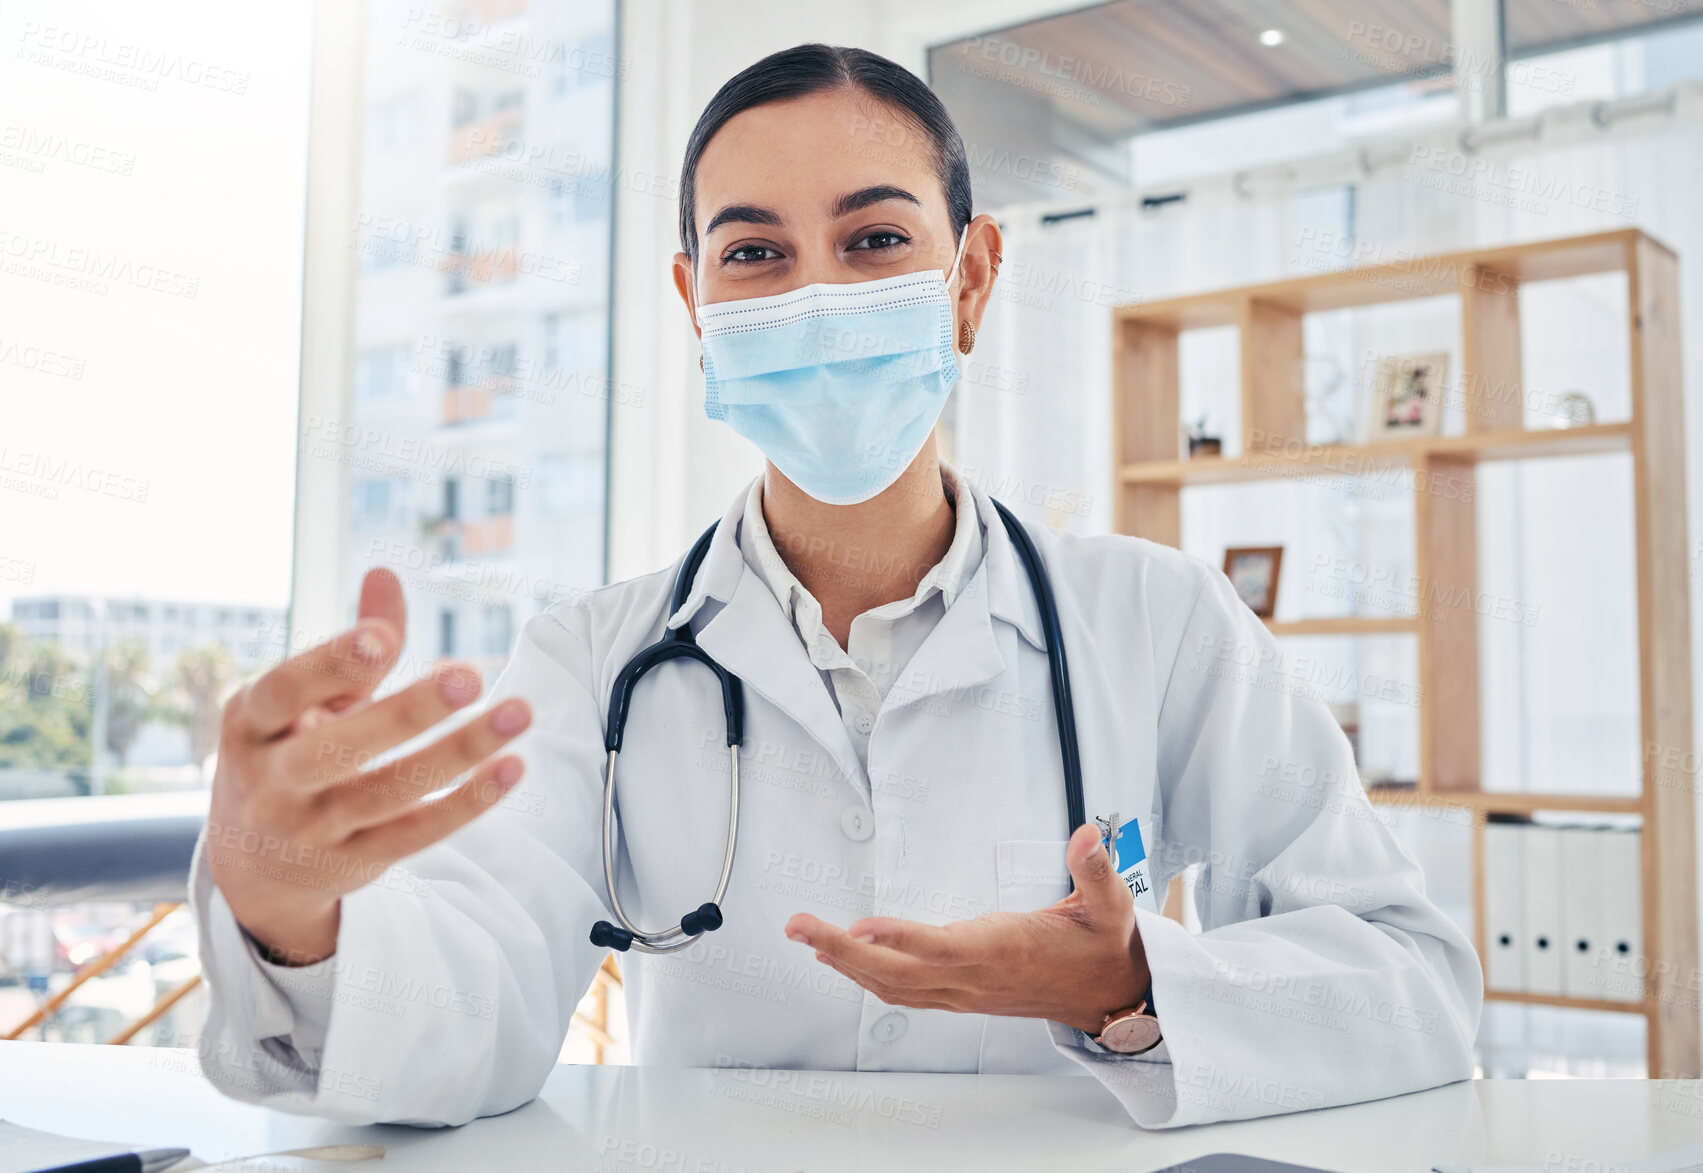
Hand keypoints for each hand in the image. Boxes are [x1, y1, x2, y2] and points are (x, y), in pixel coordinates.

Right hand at [206, 567, 531, 964]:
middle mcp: (274, 779)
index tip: (384, 637)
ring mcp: (313, 828)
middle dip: (405, 713)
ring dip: (459, 752)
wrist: (254, 862)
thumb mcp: (304, 699)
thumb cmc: (288, 750)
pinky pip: (416, 834)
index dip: (330, 665)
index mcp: (252, 723)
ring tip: (517, 712)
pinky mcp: (355, 862)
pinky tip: (511, 767)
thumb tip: (386, 573)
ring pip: (390, 793)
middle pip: (338, 749)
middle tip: (469, 677)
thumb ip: (355, 645)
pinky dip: (467, 803)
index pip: (284, 691)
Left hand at [786, 822, 1149, 1035]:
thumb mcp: (1110, 905)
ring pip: (893, 987)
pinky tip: (841, 959)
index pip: (943, 947)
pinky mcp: (960, 995)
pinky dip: (866, 977)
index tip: (860, 923)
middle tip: (797, 925)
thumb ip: (1095, 868)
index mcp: (1005, 949)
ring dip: (845, 964)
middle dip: (842, 949)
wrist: (1108, 996)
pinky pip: (904, 992)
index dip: (900, 939)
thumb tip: (1088, 834)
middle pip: (898, 972)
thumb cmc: (1101, 948)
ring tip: (805, 936)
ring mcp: (964, 991)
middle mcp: (975, 977)